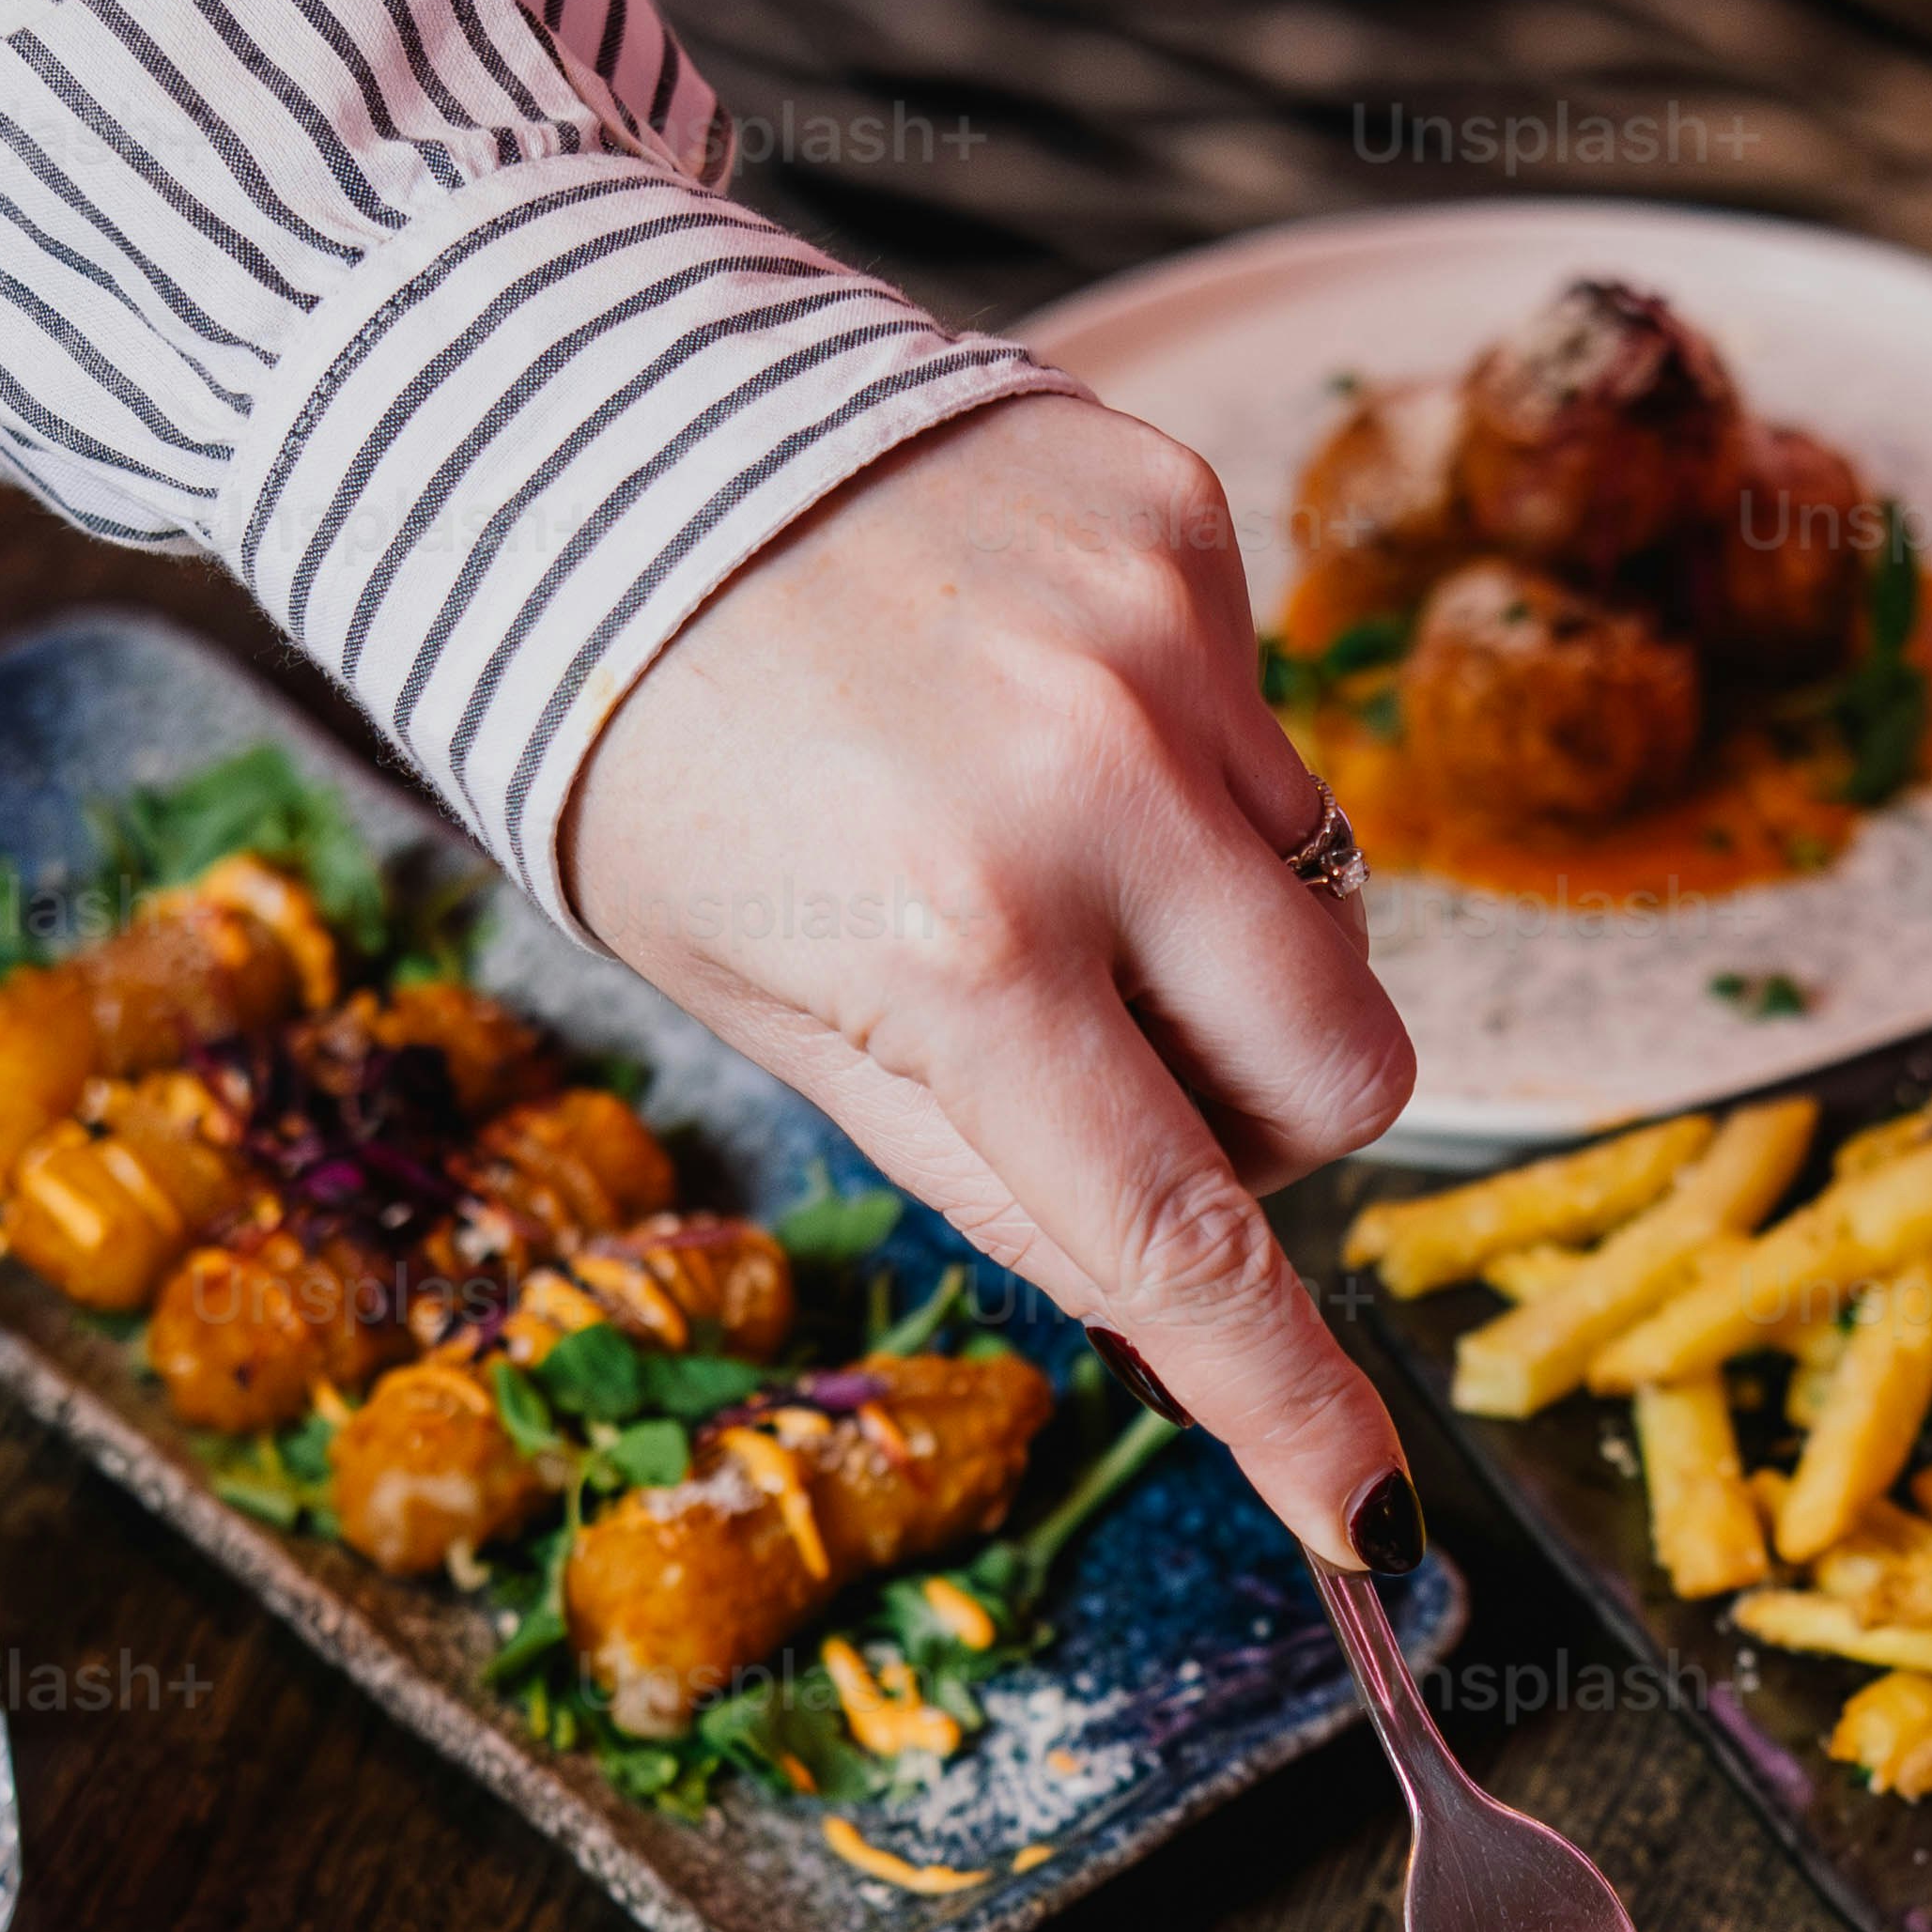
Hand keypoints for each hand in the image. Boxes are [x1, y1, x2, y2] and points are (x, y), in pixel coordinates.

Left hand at [560, 390, 1422, 1566]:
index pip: (1182, 1230)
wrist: (566, 417)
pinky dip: (1178, 766)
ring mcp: (1160, 641)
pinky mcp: (1184, 521)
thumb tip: (1176, 1318)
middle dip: (1265, 1123)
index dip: (1286, 1395)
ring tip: (1034, 845)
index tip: (1366, 1514)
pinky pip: (1269, 727)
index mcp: (955, 943)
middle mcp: (1090, 786)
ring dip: (1218, 937)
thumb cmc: (642, 753)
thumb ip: (987, 1166)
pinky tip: (1027, 703)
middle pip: (1345, 1074)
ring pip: (1325, 906)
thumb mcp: (768, 1009)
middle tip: (1112, 1066)